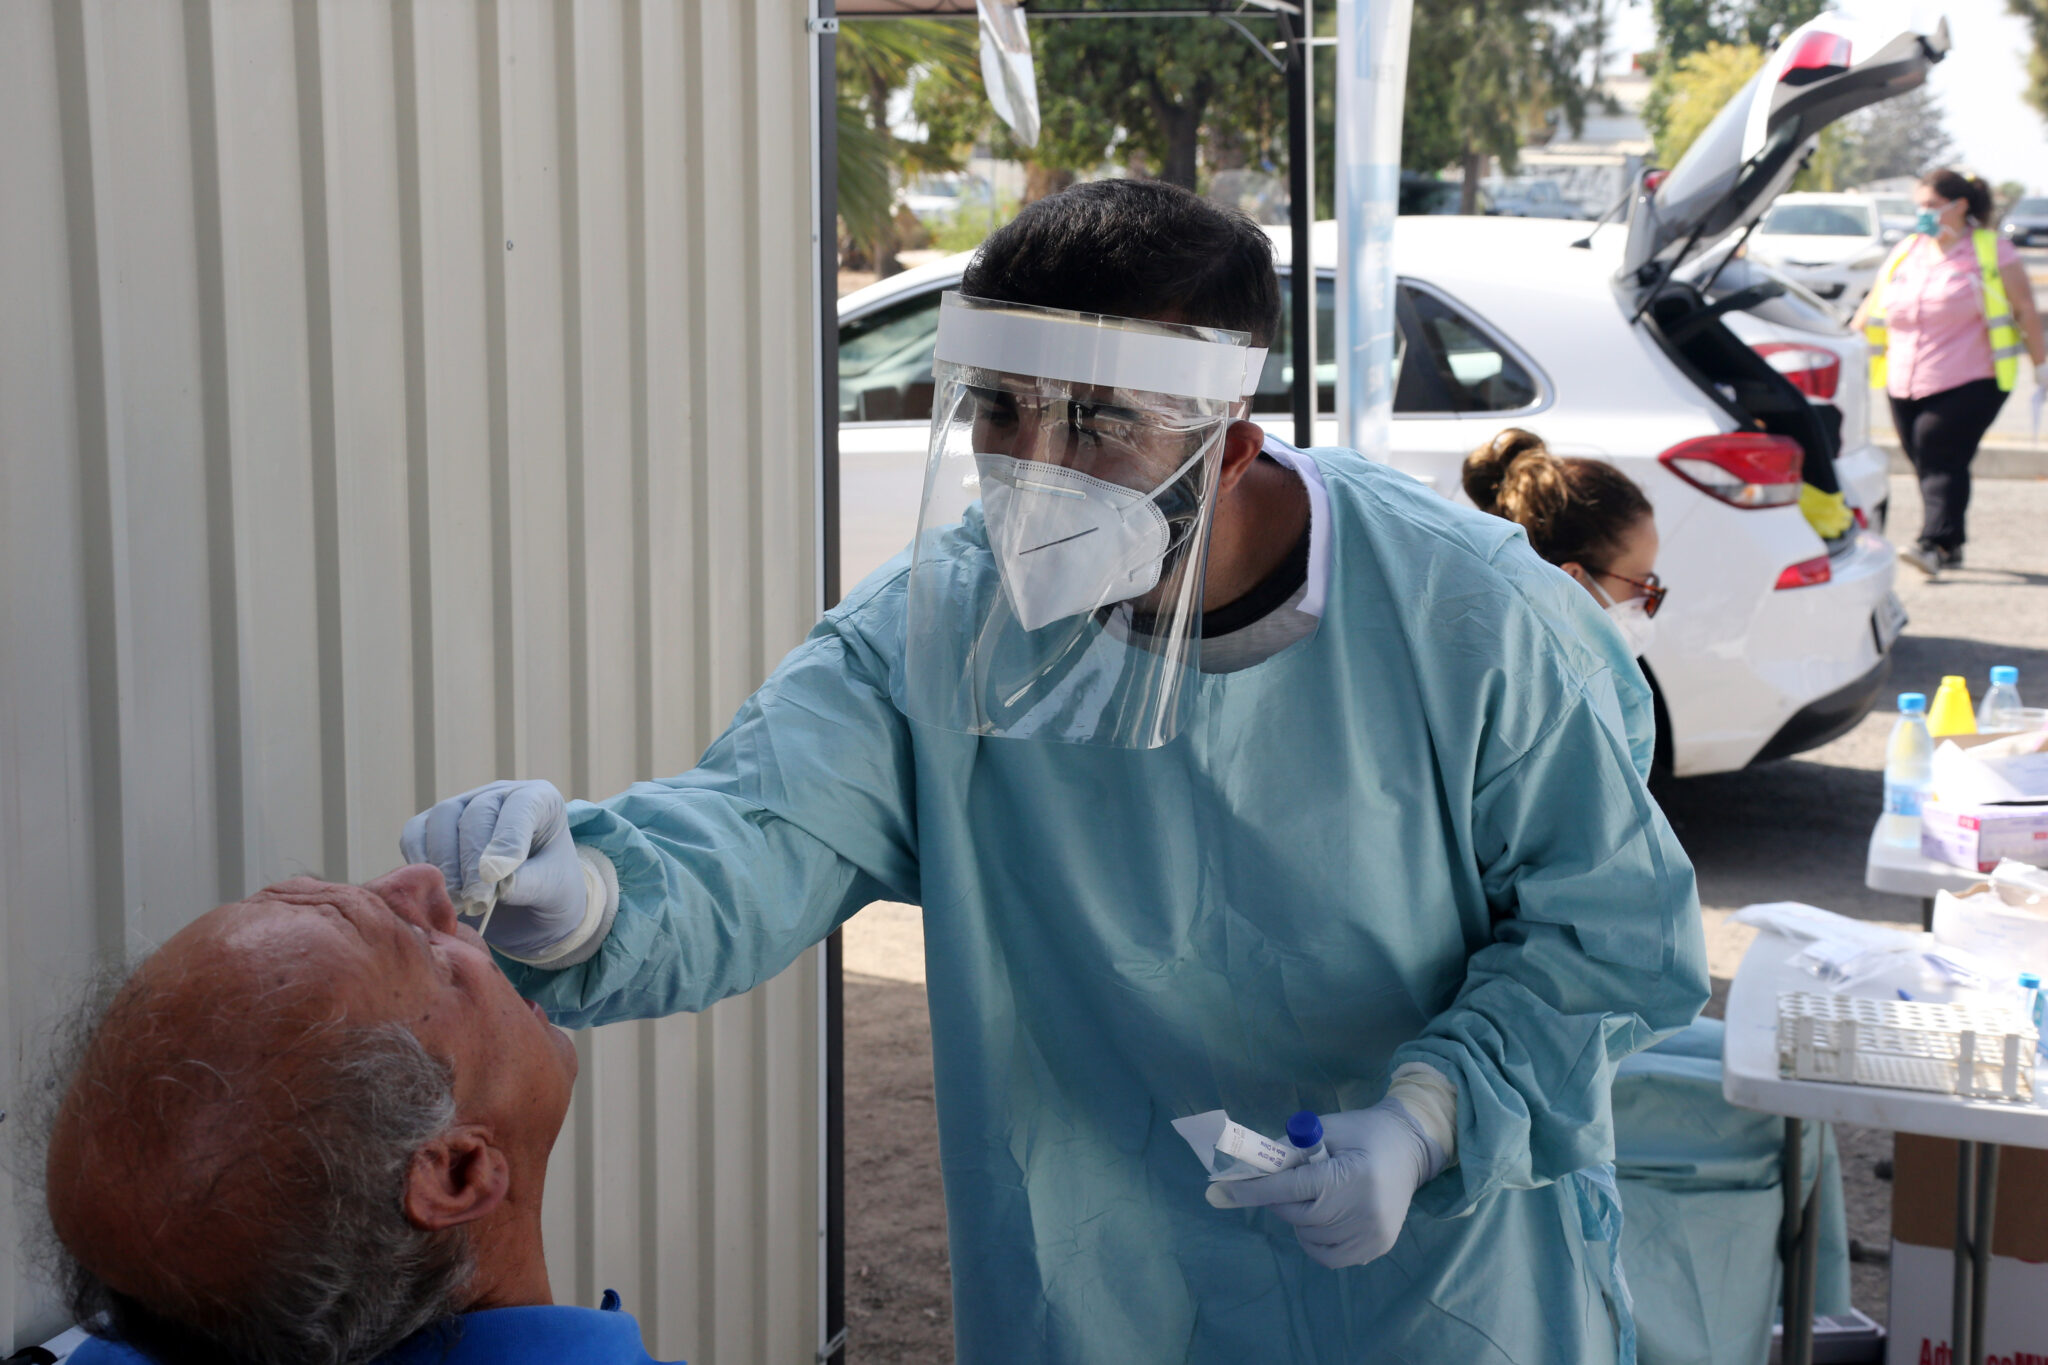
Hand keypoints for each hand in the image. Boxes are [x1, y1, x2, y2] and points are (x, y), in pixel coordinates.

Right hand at [400, 780, 590, 957]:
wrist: (531, 909)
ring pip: (442, 818)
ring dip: (445, 862)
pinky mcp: (434, 827)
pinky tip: (434, 890)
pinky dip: (420, 861)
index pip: (522, 806)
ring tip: (456, 901)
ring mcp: (464, 806)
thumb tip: (494, 881)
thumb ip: (529, 883)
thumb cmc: (551, 893)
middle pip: (477, 812)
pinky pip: (416, 833)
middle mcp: (500, 795)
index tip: (496, 876)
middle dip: (472, 860)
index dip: (507, 838)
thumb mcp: (554, 891)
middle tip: (475, 900)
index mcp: (541, 801)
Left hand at [1206, 1099, 1443, 1268]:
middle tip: (1287, 1183)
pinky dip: (1315, 1239)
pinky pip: (1328, 1255)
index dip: (1254, 1191)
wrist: (1411, 1148)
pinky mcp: (1376, 1247)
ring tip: (1316, 1196)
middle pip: (1297, 1214)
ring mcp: (1371, 1234)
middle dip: (1281, 1199)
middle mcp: (1362, 1210)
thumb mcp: (1325, 1129)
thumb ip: (1290, 1149)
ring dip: (1299, 1219)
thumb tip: (1252, 1169)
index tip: (1221, 1193)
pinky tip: (1323, 1218)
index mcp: (1349, 1175)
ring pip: (1309, 1236)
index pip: (1290, 1188)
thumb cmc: (1363, 1132)